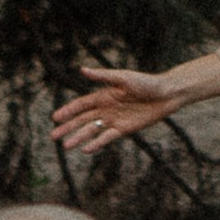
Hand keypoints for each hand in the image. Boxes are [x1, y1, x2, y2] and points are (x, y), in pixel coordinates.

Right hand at [51, 66, 178, 154]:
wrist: (166, 94)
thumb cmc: (146, 82)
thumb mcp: (123, 78)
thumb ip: (102, 76)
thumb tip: (82, 69)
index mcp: (104, 95)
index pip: (81, 105)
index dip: (68, 111)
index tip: (54, 118)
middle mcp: (106, 108)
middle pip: (83, 120)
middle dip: (68, 127)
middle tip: (53, 136)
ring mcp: (114, 120)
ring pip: (92, 131)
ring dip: (79, 138)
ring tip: (65, 146)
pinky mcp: (124, 129)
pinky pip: (107, 138)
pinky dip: (97, 143)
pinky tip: (86, 150)